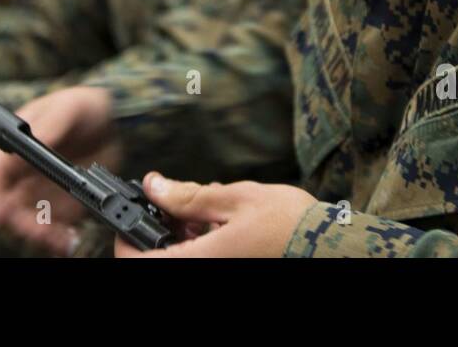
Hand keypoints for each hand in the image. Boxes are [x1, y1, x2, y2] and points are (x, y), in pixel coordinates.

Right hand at [0, 86, 121, 255]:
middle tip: (39, 230)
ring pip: (25, 223)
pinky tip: (69, 238)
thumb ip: (51, 126)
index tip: (2, 212)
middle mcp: (19, 173)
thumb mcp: (68, 107)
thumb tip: (33, 144)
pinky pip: (51, 227)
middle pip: (3, 207)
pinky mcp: (58, 204)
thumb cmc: (82, 106)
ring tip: (60, 238)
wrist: (112, 120)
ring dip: (38, 234)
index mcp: (12, 146)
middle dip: (17, 223)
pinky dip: (57, 238)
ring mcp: (37, 190)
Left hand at [114, 174, 317, 257]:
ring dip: (182, 235)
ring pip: (183, 257)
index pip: (138, 261)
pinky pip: (203, 260)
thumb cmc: (290, 225)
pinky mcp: (231, 267)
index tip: (128, 219)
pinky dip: (200, 243)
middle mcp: (205, 272)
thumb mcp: (236, 198)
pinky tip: (218, 222)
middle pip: (161, 258)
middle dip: (161, 229)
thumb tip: (154, 185)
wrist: (331, 248)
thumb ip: (189, 194)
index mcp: (198, 261)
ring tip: (204, 207)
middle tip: (171, 203)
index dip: (125, 241)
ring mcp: (218, 271)